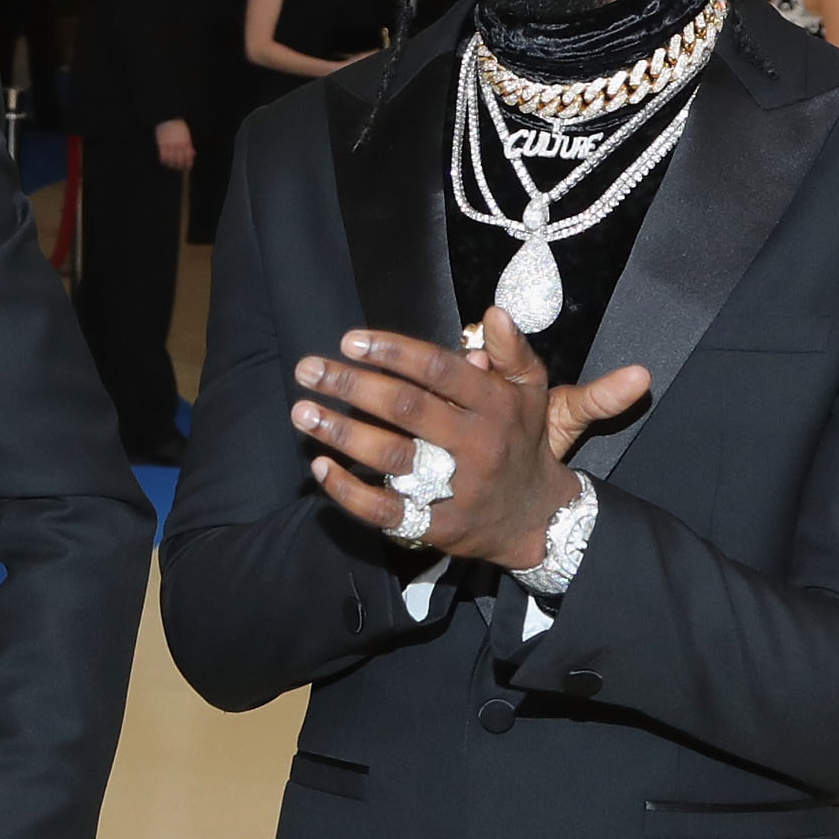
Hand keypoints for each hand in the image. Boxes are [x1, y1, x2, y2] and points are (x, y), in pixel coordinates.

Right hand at [154, 116, 195, 170]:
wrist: (169, 119)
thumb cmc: (179, 127)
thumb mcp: (187, 135)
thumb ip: (190, 145)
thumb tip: (194, 154)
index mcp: (186, 142)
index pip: (188, 156)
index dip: (188, 164)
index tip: (187, 168)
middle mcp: (178, 144)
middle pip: (179, 160)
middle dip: (180, 166)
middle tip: (179, 168)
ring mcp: (170, 144)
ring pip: (171, 159)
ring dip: (171, 164)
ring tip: (171, 166)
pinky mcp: (162, 144)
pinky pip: (163, 155)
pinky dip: (164, 160)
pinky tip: (165, 161)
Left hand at [292, 310, 640, 569]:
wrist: (537, 516)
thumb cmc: (521, 440)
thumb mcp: (529, 392)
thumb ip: (512, 352)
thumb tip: (493, 313)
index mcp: (496, 405)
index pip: (438, 370)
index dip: (392, 352)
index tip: (349, 340)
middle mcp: (477, 445)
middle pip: (406, 409)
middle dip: (352, 385)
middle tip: (308, 369)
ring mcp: (457, 488)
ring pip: (391, 457)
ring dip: (341, 433)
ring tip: (302, 411)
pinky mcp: (438, 525)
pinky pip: (386, 510)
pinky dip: (348, 491)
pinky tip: (320, 466)